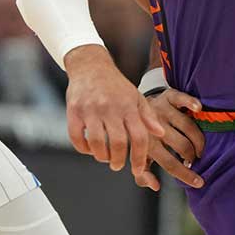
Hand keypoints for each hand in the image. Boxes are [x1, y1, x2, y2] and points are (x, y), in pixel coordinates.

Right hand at [63, 46, 164, 176]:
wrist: (90, 65)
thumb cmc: (115, 84)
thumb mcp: (135, 96)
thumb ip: (148, 116)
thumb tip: (160, 134)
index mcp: (128, 106)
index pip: (138, 137)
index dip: (139, 157)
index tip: (138, 169)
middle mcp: (110, 107)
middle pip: (117, 143)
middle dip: (119, 161)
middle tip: (118, 165)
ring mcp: (90, 109)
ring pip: (96, 143)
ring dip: (101, 156)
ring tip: (104, 157)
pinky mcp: (73, 110)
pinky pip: (76, 137)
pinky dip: (82, 148)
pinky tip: (89, 148)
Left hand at [132, 89, 204, 191]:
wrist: (131, 105)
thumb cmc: (141, 136)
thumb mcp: (139, 155)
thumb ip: (143, 174)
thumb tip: (156, 186)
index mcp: (146, 144)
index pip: (169, 163)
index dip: (185, 174)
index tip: (199, 182)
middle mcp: (154, 127)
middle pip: (182, 145)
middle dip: (192, 156)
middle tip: (194, 159)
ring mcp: (162, 110)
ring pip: (188, 126)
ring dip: (198, 139)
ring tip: (198, 146)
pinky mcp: (167, 97)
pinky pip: (181, 98)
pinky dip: (191, 102)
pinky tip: (199, 109)